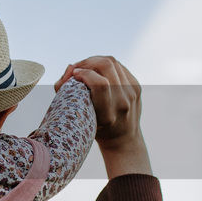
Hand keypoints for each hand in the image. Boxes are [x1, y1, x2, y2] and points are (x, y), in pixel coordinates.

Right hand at [55, 56, 150, 176]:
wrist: (123, 139)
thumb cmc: (94, 127)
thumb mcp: (77, 117)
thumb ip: (65, 92)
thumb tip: (70, 68)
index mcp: (108, 115)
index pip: (100, 83)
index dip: (84, 73)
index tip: (74, 76)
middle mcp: (123, 103)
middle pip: (107, 66)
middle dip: (88, 62)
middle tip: (78, 68)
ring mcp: (132, 93)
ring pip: (113, 62)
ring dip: (95, 60)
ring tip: (85, 67)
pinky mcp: (136, 86)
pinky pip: (119, 66)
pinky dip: (105, 65)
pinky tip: (97, 70)